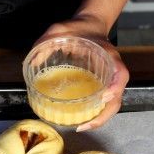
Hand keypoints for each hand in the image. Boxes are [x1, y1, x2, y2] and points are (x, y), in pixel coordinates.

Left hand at [35, 14, 128, 131]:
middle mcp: (113, 71)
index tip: (105, 96)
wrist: (90, 25)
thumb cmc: (79, 28)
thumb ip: (47, 40)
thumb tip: (33, 59)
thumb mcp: (61, 29)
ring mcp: (110, 80)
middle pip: (117, 98)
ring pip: (111, 105)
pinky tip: (82, 120)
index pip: (120, 74)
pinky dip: (96, 114)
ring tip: (81, 127)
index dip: (115, 87)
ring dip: (99, 119)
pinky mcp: (103, 85)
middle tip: (83, 125)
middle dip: (103, 115)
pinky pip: (104, 103)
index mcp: (109, 56)